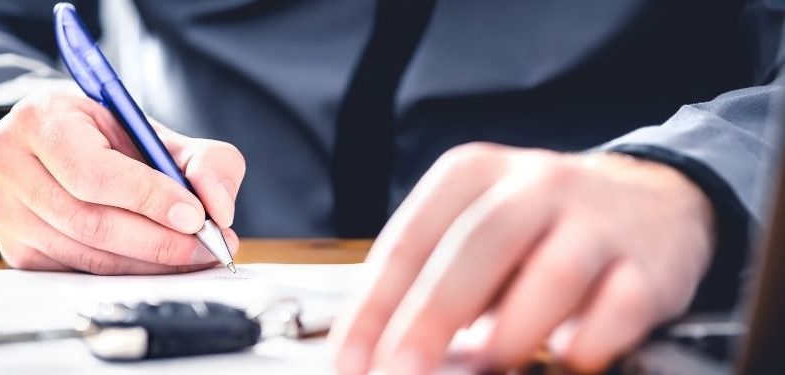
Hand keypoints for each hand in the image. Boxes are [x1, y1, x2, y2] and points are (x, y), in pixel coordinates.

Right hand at [0, 89, 243, 274]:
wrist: (57, 148)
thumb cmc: (108, 138)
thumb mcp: (157, 132)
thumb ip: (203, 160)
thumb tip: (219, 208)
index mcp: (40, 118)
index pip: (93, 171)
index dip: (147, 198)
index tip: (195, 215)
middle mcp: (9, 162)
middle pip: (89, 220)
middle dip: (157, 240)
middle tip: (206, 246)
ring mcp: (3, 211)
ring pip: (85, 254)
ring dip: (147, 263)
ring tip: (192, 256)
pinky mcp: (14, 249)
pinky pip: (77, 273)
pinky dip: (125, 274)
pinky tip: (156, 265)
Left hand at [330, 142, 714, 372]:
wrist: (653, 201)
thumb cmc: (539, 230)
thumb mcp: (475, 230)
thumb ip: (432, 279)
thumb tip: (385, 352)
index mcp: (473, 174)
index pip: (409, 241)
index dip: (372, 308)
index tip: (349, 362)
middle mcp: (535, 185)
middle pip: (474, 248)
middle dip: (429, 321)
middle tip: (400, 373)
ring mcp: (598, 220)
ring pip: (551, 274)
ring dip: (510, 334)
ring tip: (485, 365)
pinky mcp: (651, 264)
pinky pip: (619, 308)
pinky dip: (588, 341)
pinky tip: (565, 356)